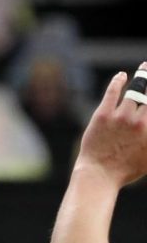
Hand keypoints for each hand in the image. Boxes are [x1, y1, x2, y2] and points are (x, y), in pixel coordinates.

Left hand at [75, 68, 146, 188]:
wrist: (100, 173)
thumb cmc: (127, 168)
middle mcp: (140, 123)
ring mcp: (121, 117)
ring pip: (135, 92)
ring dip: (142, 78)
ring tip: (145, 69)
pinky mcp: (104, 113)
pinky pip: (113, 92)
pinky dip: (118, 81)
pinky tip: (122, 75)